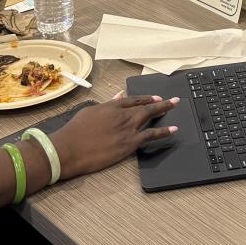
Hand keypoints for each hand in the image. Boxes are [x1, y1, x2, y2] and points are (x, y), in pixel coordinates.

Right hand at [50, 94, 178, 177]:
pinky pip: (150, 136)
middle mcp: (122, 115)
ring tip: (176, 107)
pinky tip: (172, 130)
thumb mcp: (90, 111)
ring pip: (150, 117)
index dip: (146, 99)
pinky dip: (163, 132)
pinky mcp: (128, 144)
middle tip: (174, 100)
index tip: (155, 97)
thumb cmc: (75, 131)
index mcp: (111, 106)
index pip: (133, 100)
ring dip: (164, 110)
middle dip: (161, 102)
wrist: (69, 149)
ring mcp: (127, 129)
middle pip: (145, 106)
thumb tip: (118, 96)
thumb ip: (107, 104)